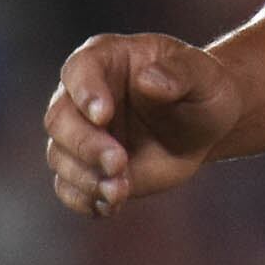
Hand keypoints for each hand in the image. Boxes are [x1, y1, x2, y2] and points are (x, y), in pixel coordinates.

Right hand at [45, 34, 245, 217]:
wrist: (204, 126)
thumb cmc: (201, 89)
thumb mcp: (203, 75)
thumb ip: (180, 73)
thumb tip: (148, 80)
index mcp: (107, 58)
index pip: (80, 69)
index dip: (85, 92)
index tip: (103, 115)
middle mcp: (83, 95)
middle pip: (60, 119)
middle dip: (85, 145)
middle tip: (119, 162)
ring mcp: (82, 133)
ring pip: (59, 156)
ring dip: (86, 178)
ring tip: (121, 191)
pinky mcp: (87, 168)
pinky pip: (68, 187)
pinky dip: (84, 200)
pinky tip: (110, 206)